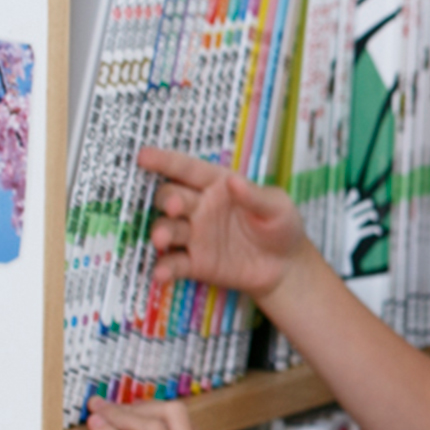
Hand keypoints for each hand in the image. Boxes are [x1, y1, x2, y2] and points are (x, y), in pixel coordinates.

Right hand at [138, 146, 313, 302]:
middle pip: (171, 196)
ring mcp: (195, 235)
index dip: (165, 161)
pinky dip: (164, 268)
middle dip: (167, 199)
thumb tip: (234, 181)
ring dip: (162, 232)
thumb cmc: (281, 226)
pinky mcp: (195, 263)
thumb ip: (256, 196)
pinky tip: (161, 273)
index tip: (143, 156)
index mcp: (218, 185)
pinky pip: (174, 263)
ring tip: (163, 238)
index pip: (188, 170)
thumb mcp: (278, 207)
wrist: (286, 266)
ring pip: (167, 228)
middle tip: (175, 207)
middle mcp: (200, 208)